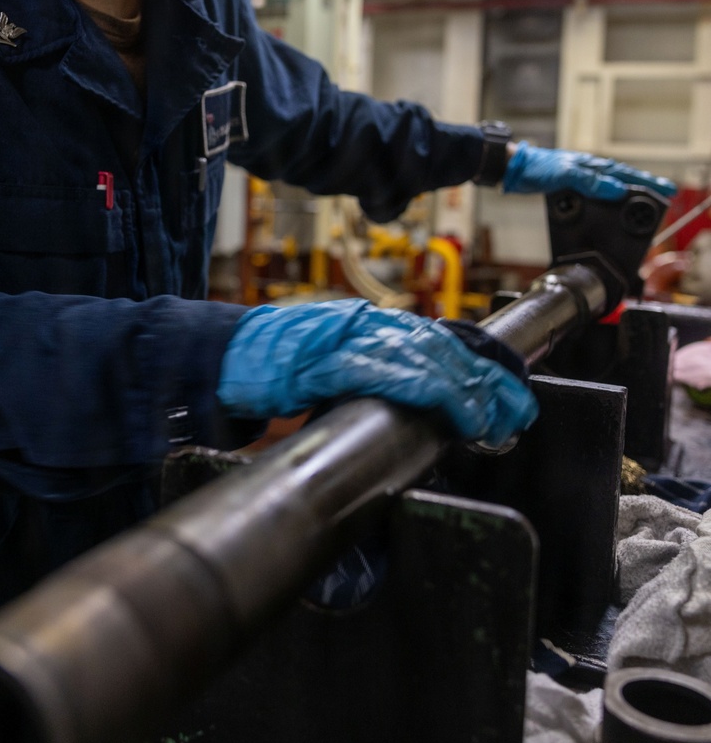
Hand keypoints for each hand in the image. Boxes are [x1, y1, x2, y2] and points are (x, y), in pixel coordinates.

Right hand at [216, 299, 537, 449]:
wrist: (226, 356)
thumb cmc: (276, 365)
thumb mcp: (336, 364)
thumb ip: (375, 374)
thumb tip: (418, 405)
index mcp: (372, 326)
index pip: (439, 343)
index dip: (479, 370)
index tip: (509, 396)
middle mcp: (369, 324)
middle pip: (444, 349)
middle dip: (485, 382)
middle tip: (517, 411)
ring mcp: (352, 339)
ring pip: (426, 358)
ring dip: (466, 390)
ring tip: (492, 418)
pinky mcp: (334, 359)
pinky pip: (391, 373)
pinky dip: (427, 391)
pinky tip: (450, 408)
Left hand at [502, 141, 675, 202]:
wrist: (514, 170)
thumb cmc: (537, 167)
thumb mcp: (566, 174)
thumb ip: (591, 182)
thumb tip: (617, 190)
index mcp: (592, 165)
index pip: (626, 175)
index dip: (647, 183)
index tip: (667, 190)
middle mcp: (590, 171)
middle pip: (623, 180)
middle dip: (644, 189)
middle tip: (664, 198)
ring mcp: (581, 180)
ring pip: (611, 188)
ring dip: (627, 196)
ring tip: (642, 207)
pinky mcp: (571, 190)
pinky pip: (595, 196)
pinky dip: (606, 204)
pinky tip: (610, 211)